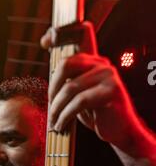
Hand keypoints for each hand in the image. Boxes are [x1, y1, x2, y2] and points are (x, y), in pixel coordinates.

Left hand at [41, 26, 142, 153]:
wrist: (120, 131)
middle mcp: (101, 64)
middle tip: (50, 107)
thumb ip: (69, 84)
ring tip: (54, 122)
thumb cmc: (98, 114)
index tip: (44, 41)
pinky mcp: (110, 91)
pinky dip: (66, 115)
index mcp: (94, 62)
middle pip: (66, 65)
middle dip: (52, 88)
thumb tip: (50, 81)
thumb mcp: (80, 96)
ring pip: (70, 88)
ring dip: (57, 108)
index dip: (60, 34)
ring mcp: (108, 76)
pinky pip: (79, 102)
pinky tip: (61, 125)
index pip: (80, 35)